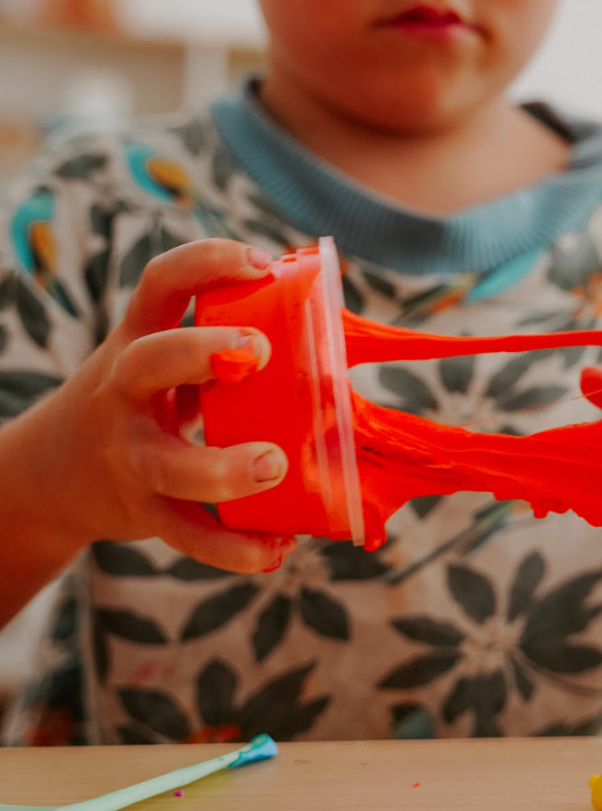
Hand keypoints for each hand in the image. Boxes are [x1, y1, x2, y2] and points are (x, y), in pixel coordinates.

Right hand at [33, 239, 292, 572]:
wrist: (55, 472)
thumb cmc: (143, 401)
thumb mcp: (163, 361)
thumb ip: (223, 347)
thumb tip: (337, 332)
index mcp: (140, 339)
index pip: (161, 283)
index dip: (207, 263)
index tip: (261, 262)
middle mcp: (125, 391)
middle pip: (148, 363)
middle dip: (201, 351)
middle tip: (259, 352)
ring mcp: (131, 455)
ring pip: (167, 464)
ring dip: (220, 468)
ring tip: (273, 466)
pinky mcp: (144, 510)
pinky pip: (186, 534)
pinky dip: (232, 547)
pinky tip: (276, 548)